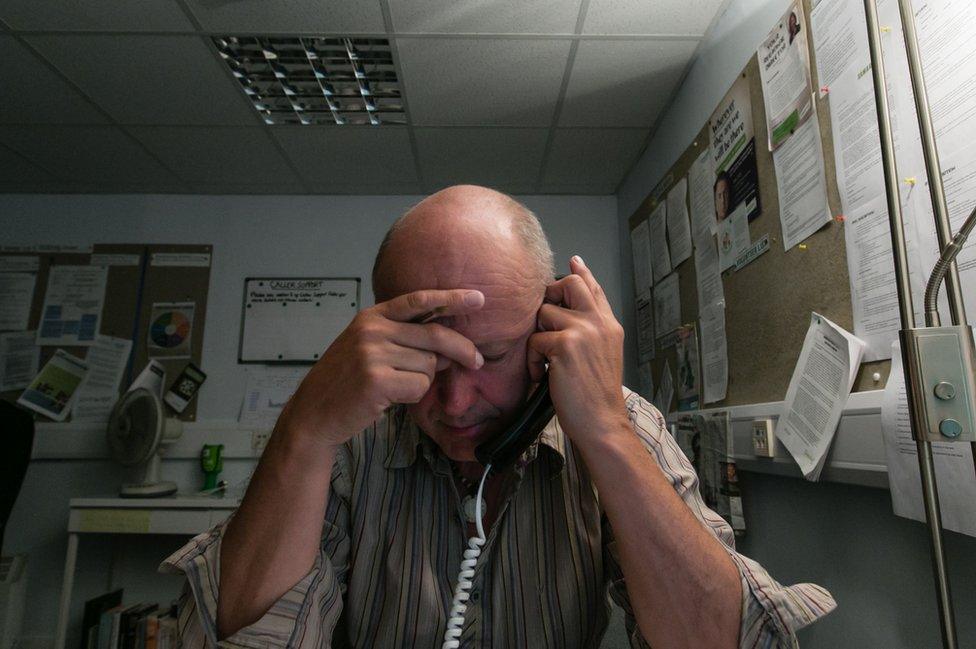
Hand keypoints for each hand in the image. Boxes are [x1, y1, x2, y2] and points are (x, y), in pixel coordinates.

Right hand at [276, 289, 485, 448]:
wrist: (314, 411)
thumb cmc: (347, 381)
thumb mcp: (371, 349)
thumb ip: (408, 342)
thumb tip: (453, 349)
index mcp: (373, 317)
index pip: (419, 300)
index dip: (450, 297)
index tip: (478, 297)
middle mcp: (373, 330)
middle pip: (436, 335)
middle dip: (462, 349)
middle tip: (477, 361)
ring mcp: (373, 353)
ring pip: (429, 365)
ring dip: (422, 380)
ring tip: (395, 385)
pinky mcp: (376, 380)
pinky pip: (419, 386)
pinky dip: (412, 395)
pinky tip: (390, 397)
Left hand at [528, 256, 627, 444]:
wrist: (601, 422)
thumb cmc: (595, 396)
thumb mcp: (603, 355)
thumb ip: (591, 331)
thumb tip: (568, 314)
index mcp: (610, 325)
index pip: (595, 289)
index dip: (582, 273)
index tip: (574, 260)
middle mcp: (599, 322)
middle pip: (569, 284)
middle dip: (549, 294)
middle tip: (543, 319)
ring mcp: (584, 331)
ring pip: (544, 313)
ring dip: (537, 337)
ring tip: (544, 361)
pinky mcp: (565, 344)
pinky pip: (535, 339)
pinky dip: (533, 359)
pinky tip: (541, 375)